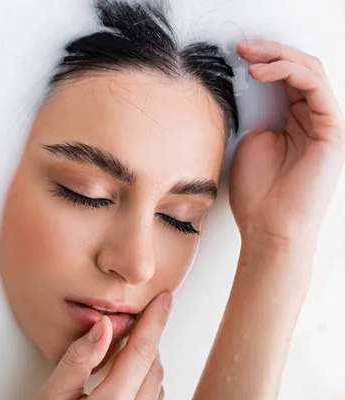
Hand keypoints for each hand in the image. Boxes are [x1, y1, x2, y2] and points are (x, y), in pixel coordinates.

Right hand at [38, 293, 171, 399]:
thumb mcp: (53, 394)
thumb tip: (103, 325)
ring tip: (128, 346)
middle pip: (154, 367)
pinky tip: (128, 374)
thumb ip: (78, 359)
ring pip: (157, 384)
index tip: (164, 299)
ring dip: (148, 360)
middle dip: (149, 338)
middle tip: (139, 316)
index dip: (154, 322)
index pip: (141, 353)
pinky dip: (146, 380)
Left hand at [230, 39, 344, 249]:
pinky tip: (262, 73)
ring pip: (310, 71)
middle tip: (241, 46)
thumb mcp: (248, 141)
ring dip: (278, 56)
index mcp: (293, 121)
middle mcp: (313, 118)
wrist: (268, 227)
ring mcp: (325, 123)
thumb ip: (254, 113)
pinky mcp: (333, 129)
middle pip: (300, 68)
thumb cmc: (257, 193)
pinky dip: (289, 72)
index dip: (263, 60)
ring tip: (248, 54)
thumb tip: (244, 89)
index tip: (233, 54)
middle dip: (269, 51)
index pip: (285, 77)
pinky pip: (315, 87)